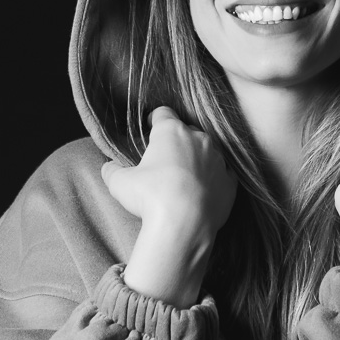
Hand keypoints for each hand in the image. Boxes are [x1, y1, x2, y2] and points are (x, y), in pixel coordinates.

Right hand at [101, 106, 236, 306]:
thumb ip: (112, 171)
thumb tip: (109, 167)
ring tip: (184, 177)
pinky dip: (213, 178)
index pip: (163, 114)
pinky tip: (202, 191)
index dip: (154, 120)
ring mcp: (219, 160)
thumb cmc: (151, 198)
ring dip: (197, 159)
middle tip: (164, 159)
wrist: (185, 226)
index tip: (149, 129)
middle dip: (177, 141)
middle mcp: (199, 139)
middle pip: (187, 131)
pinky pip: (222, 174)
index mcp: (172, 132)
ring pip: (208, 151)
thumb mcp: (120, 183)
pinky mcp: (230, 182)